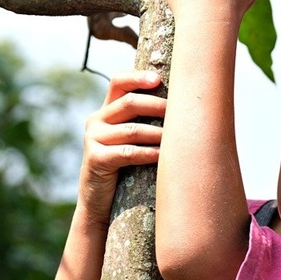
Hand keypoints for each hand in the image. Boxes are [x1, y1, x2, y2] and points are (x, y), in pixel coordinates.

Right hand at [77, 71, 165, 226]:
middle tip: (179, 111)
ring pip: (131, 130)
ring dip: (157, 133)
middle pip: (129, 103)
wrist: (100, 202)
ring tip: (177, 138)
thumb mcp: (131, 140)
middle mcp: (97, 121)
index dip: (137, 77)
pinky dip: (147, 153)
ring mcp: (94, 139)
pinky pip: (126, 153)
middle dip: (157, 105)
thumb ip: (145, 122)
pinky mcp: (95, 159)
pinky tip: (163, 156)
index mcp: (106, 111)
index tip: (159, 79)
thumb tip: (186, 109)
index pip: (118, 82)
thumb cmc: (125, 169)